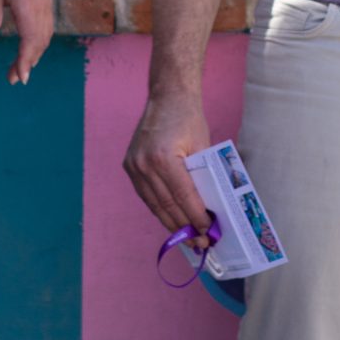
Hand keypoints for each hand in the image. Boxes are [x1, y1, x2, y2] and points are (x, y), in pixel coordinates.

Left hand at [0, 0, 54, 84]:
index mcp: (27, 2)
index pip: (30, 38)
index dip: (25, 59)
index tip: (19, 76)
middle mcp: (40, 5)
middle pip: (39, 42)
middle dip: (28, 63)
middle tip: (13, 79)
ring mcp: (45, 3)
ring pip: (44, 36)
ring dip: (34, 55)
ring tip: (19, 69)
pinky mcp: (45, 2)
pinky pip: (46, 27)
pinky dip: (39, 42)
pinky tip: (30, 49)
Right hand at [123, 94, 214, 235]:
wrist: (167, 97)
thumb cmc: (189, 119)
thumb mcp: (202, 147)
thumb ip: (203, 177)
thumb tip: (210, 210)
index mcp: (164, 158)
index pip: (183, 197)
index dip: (195, 218)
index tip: (208, 232)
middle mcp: (145, 164)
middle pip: (167, 205)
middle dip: (184, 227)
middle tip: (200, 242)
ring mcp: (134, 166)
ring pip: (154, 204)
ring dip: (171, 223)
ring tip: (187, 238)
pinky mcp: (130, 166)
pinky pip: (146, 195)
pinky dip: (159, 209)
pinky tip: (172, 220)